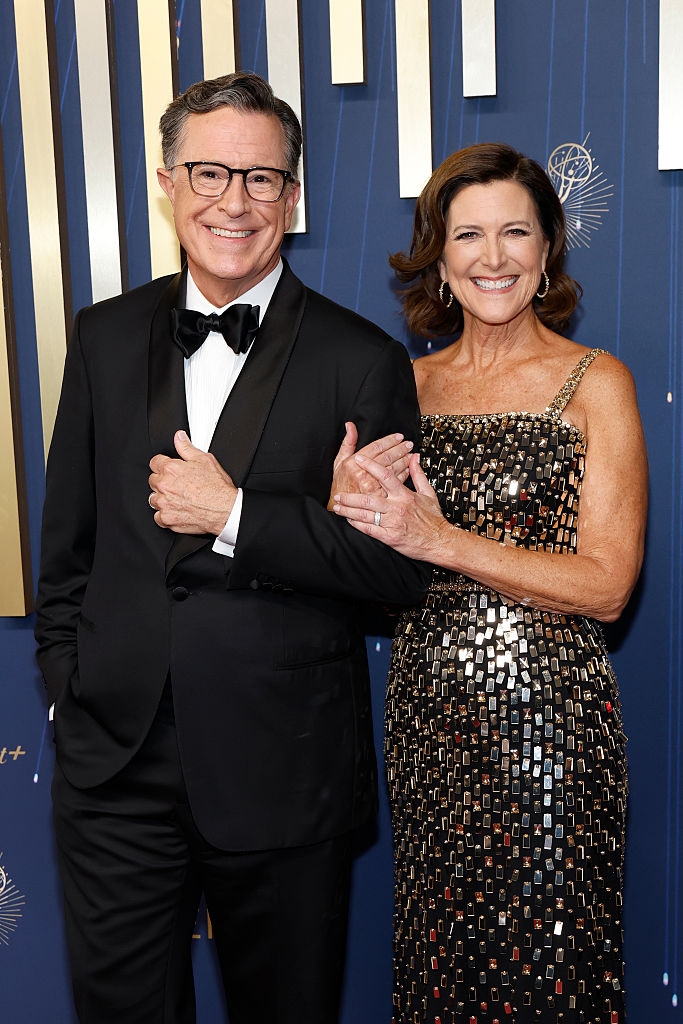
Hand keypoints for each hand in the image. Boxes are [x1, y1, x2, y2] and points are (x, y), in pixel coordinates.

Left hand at [148, 430, 237, 534]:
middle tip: (178, 485)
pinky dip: (165, 515)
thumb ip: (187, 448)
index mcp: (171, 469)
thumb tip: (179, 437)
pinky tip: (177, 510)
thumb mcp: (205, 460)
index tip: (169, 470)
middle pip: (153, 480)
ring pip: (154, 498)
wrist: (225, 509)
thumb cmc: (217, 487)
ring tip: (178, 498)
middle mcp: (165, 486)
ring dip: (163, 498)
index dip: (163, 465)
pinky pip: (158, 517)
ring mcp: (164, 504)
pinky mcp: (167, 519)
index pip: (154, 462)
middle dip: (163, 481)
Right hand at [327, 421, 413, 510]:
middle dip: (399, 449)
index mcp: (353, 463)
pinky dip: (403, 474)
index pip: (376, 447)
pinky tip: (407, 468)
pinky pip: (394, 483)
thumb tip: (350, 426)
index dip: (389, 440)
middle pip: (386, 457)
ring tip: (409, 454)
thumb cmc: (340, 483)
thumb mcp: (339, 461)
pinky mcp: (378, 495)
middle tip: (408, 444)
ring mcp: (371, 486)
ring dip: (403, 460)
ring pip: (392, 469)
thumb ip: (348, 442)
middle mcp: (362, 474)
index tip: (398, 437)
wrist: (339, 505)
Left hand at [333, 452, 450, 561]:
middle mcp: (397, 508)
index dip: (371, 466)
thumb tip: (414, 458)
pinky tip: (349, 521)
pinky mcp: (390, 537)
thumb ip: (418, 474)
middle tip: (337, 493)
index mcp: (404, 495)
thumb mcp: (428, 493)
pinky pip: (369, 530)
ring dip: (348, 510)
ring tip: (337, 507)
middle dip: (349, 496)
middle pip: (368, 498)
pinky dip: (357, 525)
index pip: (385, 476)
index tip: (359, 459)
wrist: (440, 541)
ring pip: (365, 515)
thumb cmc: (433, 519)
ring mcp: (392, 523)